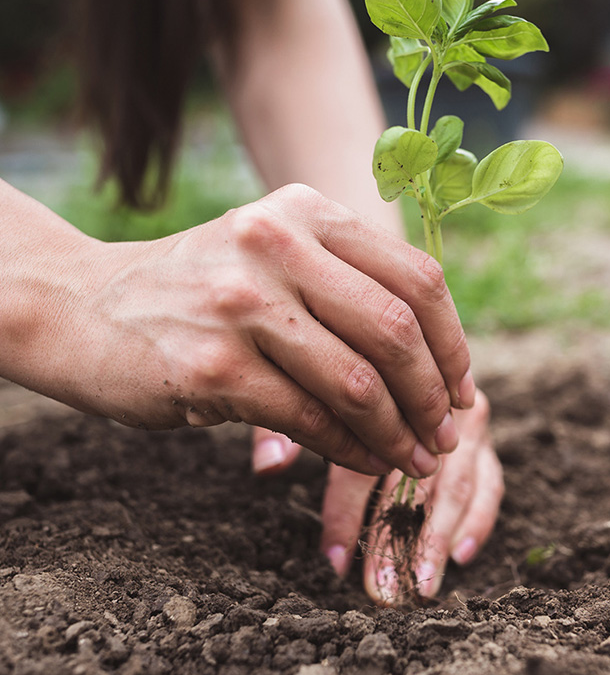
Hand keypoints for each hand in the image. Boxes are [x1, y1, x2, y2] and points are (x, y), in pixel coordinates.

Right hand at [55, 184, 473, 477]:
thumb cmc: (196, 291)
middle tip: (446, 436)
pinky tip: (366, 462)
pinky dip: (350, 450)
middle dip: (434, 397)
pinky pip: (311, 419)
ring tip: (416, 460)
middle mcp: (278, 243)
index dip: (453, 343)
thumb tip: (434, 361)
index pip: (417, 278)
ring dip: (399, 434)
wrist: (83, 307)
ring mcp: (243, 302)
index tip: (462, 388)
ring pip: (359, 382)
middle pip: (397, 330)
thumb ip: (346, 287)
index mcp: (306, 212)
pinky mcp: (214, 365)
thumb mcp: (272, 256)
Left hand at [253, 389, 503, 603]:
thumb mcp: (301, 390)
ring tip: (421, 584)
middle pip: (414, 475)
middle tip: (381, 588)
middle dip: (398, 537)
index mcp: (382, 385)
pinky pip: (489, 479)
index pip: (366, 456)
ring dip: (437, 537)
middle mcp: (429, 397)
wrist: (388, 336)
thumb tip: (268, 469)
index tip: (334, 559)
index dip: (348, 511)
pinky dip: (479, 517)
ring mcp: (462, 413)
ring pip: (455, 483)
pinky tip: (461, 555)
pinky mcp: (481, 431)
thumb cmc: (335, 374)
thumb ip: (282, 424)